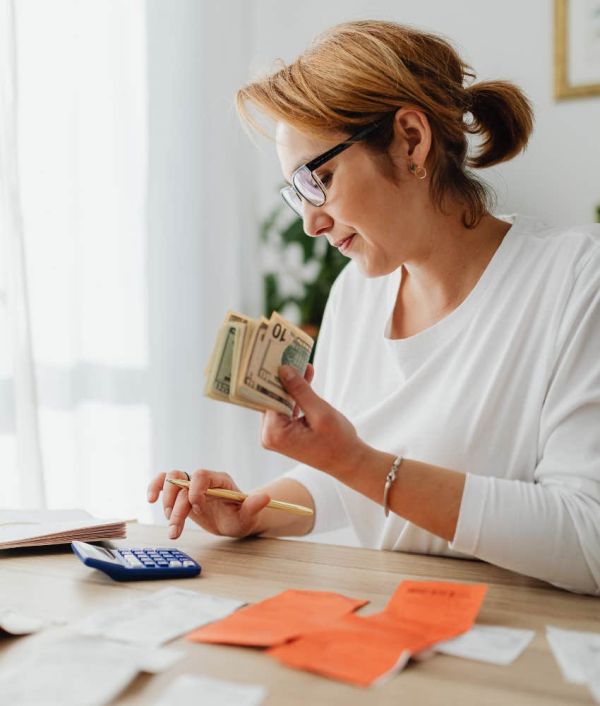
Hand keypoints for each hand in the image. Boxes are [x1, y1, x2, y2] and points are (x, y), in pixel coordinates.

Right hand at [147, 469, 270, 539]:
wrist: (233, 521)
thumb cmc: (242, 517)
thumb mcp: (249, 515)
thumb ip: (253, 506)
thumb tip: (265, 498)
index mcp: (219, 480)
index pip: (202, 475)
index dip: (195, 488)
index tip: (196, 506)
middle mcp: (203, 480)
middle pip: (182, 480)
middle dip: (177, 505)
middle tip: (176, 526)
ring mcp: (191, 486)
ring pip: (170, 482)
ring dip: (166, 504)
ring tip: (172, 527)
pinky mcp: (181, 494)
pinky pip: (164, 484)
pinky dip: (155, 488)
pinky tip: (150, 499)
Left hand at [261, 364, 368, 478]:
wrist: (348, 462)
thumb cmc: (338, 442)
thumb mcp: (320, 412)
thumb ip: (301, 391)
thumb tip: (283, 370)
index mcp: (274, 433)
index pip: (266, 397)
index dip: (272, 376)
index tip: (276, 356)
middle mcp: (269, 435)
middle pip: (271, 399)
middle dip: (283, 378)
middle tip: (290, 355)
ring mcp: (276, 435)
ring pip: (279, 401)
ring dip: (291, 385)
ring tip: (302, 364)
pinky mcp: (283, 433)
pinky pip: (286, 408)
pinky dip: (296, 396)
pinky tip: (306, 378)